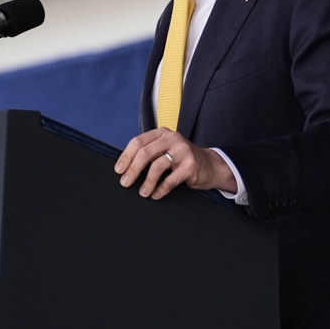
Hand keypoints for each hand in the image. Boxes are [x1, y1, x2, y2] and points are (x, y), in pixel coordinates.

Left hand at [115, 127, 237, 199]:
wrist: (210, 165)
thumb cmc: (182, 159)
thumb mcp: (165, 150)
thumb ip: (149, 152)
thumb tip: (125, 167)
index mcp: (162, 133)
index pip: (138, 142)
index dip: (126, 157)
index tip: (119, 170)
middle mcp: (172, 138)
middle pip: (145, 153)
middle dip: (133, 170)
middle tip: (125, 182)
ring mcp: (183, 150)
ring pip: (157, 166)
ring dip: (147, 182)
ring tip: (143, 192)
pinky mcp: (191, 164)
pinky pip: (171, 179)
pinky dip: (161, 189)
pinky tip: (156, 194)